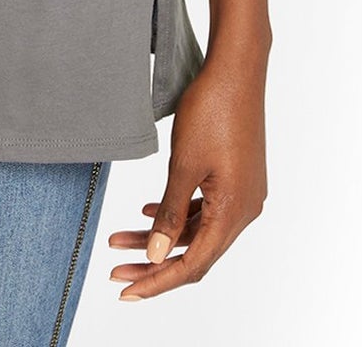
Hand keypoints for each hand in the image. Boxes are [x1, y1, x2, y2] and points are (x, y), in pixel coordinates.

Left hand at [106, 52, 267, 301]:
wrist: (236, 68)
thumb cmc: (212, 110)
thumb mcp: (183, 165)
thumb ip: (170, 214)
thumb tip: (154, 256)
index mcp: (235, 212)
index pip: (193, 264)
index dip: (157, 281)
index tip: (126, 291)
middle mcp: (245, 210)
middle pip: (195, 252)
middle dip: (153, 264)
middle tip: (116, 272)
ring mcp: (243, 193)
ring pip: (198, 230)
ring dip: (160, 236)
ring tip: (119, 238)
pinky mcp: (237, 178)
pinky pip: (206, 209)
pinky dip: (178, 214)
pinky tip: (149, 210)